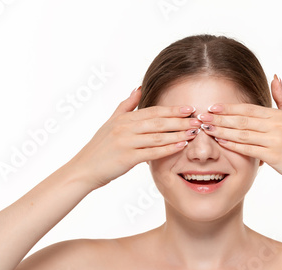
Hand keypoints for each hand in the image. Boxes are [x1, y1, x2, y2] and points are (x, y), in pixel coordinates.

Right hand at [67, 87, 201, 189]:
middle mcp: (125, 128)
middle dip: (180, 120)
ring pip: (157, 136)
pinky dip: (168, 148)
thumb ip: (126, 106)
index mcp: (123, 118)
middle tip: (198, 119)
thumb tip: (138, 88)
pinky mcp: (127, 158)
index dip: (172, 109)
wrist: (83, 169)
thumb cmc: (99, 148)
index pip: (153, 111)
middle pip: (158, 121)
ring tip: (194, 132)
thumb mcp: (110, 122)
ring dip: (178, 133)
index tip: (189, 108)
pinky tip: (181, 146)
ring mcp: (126, 142)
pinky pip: (152, 152)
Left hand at [198, 76, 281, 185]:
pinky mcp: (274, 155)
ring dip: (222, 130)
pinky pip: (248, 148)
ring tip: (206, 128)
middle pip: (242, 119)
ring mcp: (275, 140)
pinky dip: (233, 145)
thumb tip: (275, 76)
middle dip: (220, 118)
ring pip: (242, 133)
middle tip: (202, 117)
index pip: (248, 109)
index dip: (229, 107)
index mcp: (278, 115)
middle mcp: (276, 125)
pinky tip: (220, 141)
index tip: (212, 106)